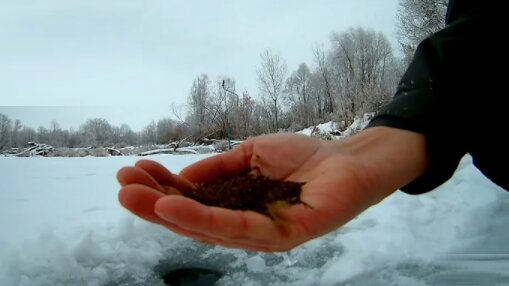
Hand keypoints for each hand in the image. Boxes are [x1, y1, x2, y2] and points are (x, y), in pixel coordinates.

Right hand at [117, 128, 426, 251]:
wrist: (348, 158)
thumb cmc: (302, 157)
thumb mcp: (249, 155)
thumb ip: (218, 168)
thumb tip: (183, 178)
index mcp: (235, 206)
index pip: (192, 202)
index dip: (161, 189)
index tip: (132, 172)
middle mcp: (243, 226)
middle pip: (192, 220)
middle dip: (154, 205)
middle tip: (121, 188)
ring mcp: (261, 236)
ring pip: (207, 228)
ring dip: (168, 214)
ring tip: (136, 198)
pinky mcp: (281, 238)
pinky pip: (236, 229)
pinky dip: (203, 218)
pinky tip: (173, 207)